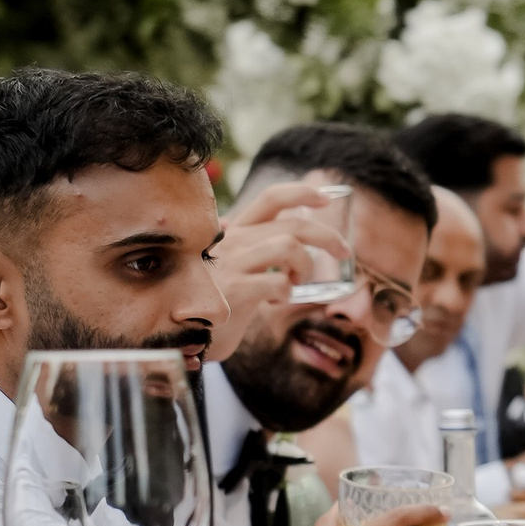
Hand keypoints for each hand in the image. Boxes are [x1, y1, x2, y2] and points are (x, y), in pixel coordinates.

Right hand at [205, 178, 359, 363]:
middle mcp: (233, 241)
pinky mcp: (234, 291)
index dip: (302, 193)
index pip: (271, 198)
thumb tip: (293, 242)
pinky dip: (287, 291)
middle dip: (327, 236)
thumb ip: (255, 251)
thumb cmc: (213, 299)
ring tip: (298, 280)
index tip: (326, 199)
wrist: (181, 332)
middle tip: (344, 252)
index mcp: (235, 232)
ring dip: (306, 264)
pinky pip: (278, 283)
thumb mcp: (233, 266)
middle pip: (293, 225)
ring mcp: (232, 264)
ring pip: (288, 246)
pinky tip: (277, 300)